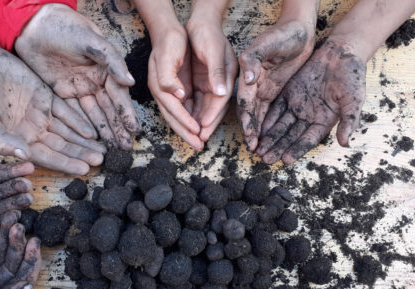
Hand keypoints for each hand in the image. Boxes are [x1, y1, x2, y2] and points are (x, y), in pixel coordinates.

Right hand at [0, 46, 104, 173]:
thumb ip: (1, 140)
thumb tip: (24, 157)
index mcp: (18, 141)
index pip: (47, 157)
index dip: (65, 163)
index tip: (84, 170)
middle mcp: (32, 131)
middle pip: (62, 146)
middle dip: (81, 154)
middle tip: (102, 161)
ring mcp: (40, 114)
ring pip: (67, 131)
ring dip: (84, 141)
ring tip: (103, 149)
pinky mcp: (45, 96)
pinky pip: (66, 111)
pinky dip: (79, 120)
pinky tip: (92, 130)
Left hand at [15, 4, 139, 149]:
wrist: (34, 25)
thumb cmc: (65, 27)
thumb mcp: (91, 41)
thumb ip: (112, 60)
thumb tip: (130, 82)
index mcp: (106, 69)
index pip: (119, 96)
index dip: (126, 113)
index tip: (134, 130)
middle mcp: (95, 81)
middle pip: (108, 109)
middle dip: (118, 128)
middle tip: (126, 148)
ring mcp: (79, 88)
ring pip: (93, 114)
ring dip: (103, 131)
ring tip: (112, 149)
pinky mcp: (62, 93)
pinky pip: (74, 113)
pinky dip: (82, 127)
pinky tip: (91, 141)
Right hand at [147, 26, 202, 148]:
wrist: (168, 30)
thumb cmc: (169, 41)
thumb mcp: (167, 56)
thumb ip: (169, 78)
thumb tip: (178, 95)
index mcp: (160, 86)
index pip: (174, 109)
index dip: (185, 121)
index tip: (197, 132)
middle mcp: (163, 92)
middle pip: (174, 118)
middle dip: (186, 133)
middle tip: (198, 146)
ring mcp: (170, 92)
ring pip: (179, 116)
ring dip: (189, 129)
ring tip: (199, 142)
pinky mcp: (178, 89)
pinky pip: (185, 108)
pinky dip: (191, 119)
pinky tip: (199, 127)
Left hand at [185, 20, 237, 142]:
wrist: (201, 22)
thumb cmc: (207, 34)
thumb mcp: (213, 51)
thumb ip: (217, 72)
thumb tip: (221, 92)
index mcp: (228, 75)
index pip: (220, 100)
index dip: (212, 115)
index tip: (204, 127)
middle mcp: (221, 82)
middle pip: (214, 108)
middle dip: (207, 125)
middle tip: (199, 140)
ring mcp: (212, 83)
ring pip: (206, 107)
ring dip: (199, 122)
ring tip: (193, 137)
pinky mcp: (203, 82)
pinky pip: (198, 101)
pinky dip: (193, 112)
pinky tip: (187, 123)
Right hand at [237, 20, 314, 150]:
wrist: (300, 29)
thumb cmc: (283, 33)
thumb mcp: (266, 43)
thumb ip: (253, 59)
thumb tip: (246, 79)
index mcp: (248, 74)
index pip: (245, 103)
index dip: (247, 121)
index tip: (249, 137)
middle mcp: (253, 84)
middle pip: (250, 113)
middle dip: (251, 132)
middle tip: (254, 150)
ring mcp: (264, 88)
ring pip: (260, 115)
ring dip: (259, 132)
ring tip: (261, 149)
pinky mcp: (275, 90)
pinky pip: (271, 111)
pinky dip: (269, 124)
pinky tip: (271, 137)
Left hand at [255, 38, 366, 163]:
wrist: (342, 53)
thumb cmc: (353, 77)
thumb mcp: (354, 99)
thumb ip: (349, 121)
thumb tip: (345, 144)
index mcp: (324, 122)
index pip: (307, 140)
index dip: (296, 150)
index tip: (286, 160)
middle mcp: (308, 117)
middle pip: (290, 136)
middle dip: (278, 148)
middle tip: (265, 159)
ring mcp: (297, 106)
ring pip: (280, 125)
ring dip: (269, 138)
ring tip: (258, 150)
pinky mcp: (288, 93)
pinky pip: (276, 109)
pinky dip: (267, 119)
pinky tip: (257, 129)